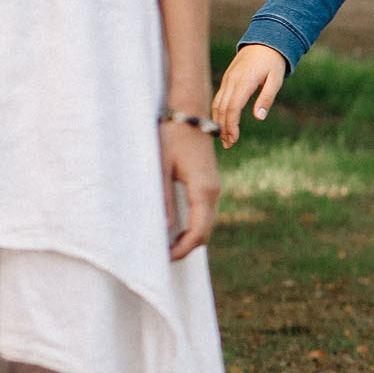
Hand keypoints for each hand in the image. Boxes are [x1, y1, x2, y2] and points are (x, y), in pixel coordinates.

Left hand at [161, 116, 220, 258]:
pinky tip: (175, 229)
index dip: (183, 249)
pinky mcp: (208, 185)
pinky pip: (204, 214)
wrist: (188, 114)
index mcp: (203, 190)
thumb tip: (163, 229)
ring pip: (206, 224)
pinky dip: (193, 227)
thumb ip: (162, 198)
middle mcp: (213, 192)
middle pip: (205, 232)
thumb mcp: (161, 166)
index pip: (199, 231)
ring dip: (190, 238)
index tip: (164, 258)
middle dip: (186, 248)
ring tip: (166, 246)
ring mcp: (213, 189)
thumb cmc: (171, 136)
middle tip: (162, 257)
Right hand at [211, 43, 288, 146]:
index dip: (231, 125)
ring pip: (217, 104)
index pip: (232, 108)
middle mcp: (231, 81)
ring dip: (219, 122)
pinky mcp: (227, 80)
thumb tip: (259, 117)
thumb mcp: (276, 80)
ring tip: (225, 138)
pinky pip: (219, 98)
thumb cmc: (272, 63)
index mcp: (244, 82)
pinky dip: (219, 112)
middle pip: (222, 108)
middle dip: (223, 128)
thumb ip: (267, 98)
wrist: (264, 44)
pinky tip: (222, 123)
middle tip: (228, 144)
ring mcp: (227, 80)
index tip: (234, 139)